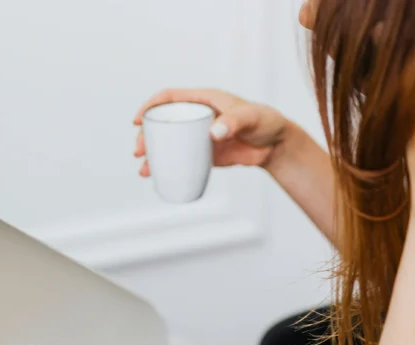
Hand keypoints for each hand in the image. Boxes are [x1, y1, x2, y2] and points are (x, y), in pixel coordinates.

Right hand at [133, 89, 291, 174]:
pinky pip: (180, 158)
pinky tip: (156, 176)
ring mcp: (199, 135)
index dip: (151, 106)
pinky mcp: (204, 153)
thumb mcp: (251, 118)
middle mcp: (198, 116)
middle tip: (139, 151)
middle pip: (163, 122)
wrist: (276, 145)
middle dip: (146, 136)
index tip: (138, 120)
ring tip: (144, 168)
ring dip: (152, 154)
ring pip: (168, 142)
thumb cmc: (266, 123)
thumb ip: (234, 122)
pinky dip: (167, 166)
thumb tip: (213, 133)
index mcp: (204, 100)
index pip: (170, 98)